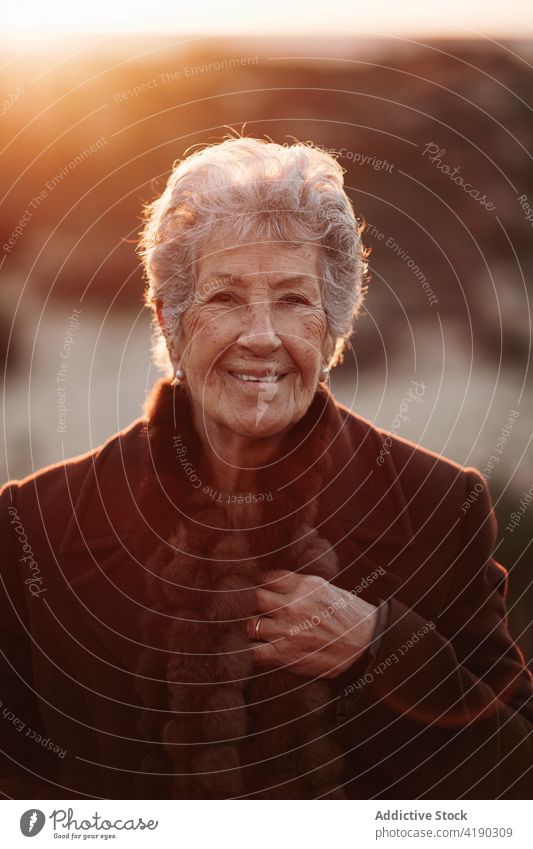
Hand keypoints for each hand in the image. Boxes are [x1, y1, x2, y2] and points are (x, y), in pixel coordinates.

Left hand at [247, 569, 378, 678]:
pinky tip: (251, 650)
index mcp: (304, 585)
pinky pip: (252, 652)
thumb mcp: (326, 589)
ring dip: (251, 628)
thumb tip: (274, 583)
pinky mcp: (285, 654)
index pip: (267, 577)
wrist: (368, 645)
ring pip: (250, 624)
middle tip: (253, 612)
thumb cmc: (350, 616)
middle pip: (253, 597)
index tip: (259, 591)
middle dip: (250, 604)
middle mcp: (293, 604)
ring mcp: (287, 629)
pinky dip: (247, 652)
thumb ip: (299, 585)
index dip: (260, 585)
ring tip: (256, 632)